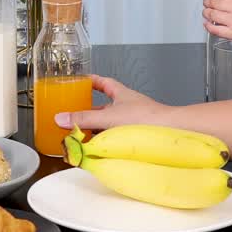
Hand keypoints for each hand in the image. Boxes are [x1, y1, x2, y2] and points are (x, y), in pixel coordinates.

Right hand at [54, 75, 170, 130]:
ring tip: (81, 137)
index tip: (80, 82)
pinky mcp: (137, 135)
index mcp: (121, 94)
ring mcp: (133, 121)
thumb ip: (84, 119)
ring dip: (97, 129)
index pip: (104, 83)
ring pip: (110, 123)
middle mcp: (128, 106)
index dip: (92, 81)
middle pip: (104, 107)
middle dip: (89, 112)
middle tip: (73, 118)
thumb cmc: (146, 118)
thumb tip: (61, 118)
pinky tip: (98, 149)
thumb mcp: (108, 117)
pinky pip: (117, 136)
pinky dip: (106, 141)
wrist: (170, 132)